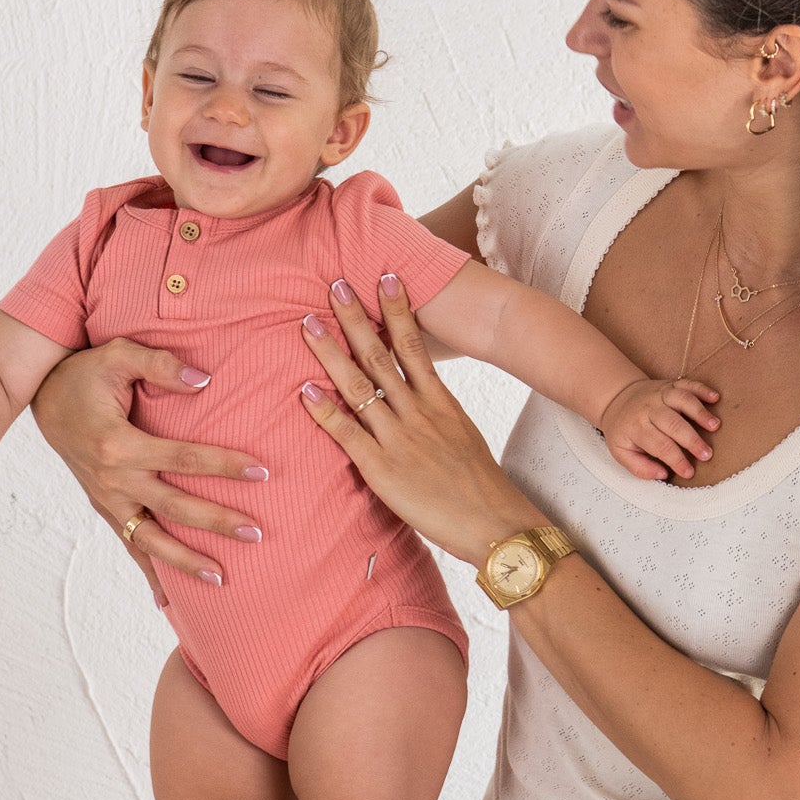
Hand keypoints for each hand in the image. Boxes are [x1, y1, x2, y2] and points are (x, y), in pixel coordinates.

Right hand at [27, 340, 268, 595]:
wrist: (43, 400)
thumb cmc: (84, 375)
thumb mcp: (117, 355)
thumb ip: (160, 364)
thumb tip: (204, 381)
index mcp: (119, 444)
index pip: (184, 459)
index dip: (224, 464)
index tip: (261, 472)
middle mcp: (113, 481)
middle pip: (174, 508)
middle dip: (216, 523)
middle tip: (257, 533)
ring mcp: (107, 501)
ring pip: (150, 541)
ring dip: (186, 562)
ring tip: (222, 579)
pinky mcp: (105, 510)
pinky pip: (129, 547)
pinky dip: (149, 574)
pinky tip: (167, 602)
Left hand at [298, 274, 544, 567]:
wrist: (495, 523)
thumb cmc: (480, 486)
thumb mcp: (463, 436)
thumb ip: (438, 414)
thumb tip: (422, 397)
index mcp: (440, 402)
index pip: (414, 345)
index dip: (397, 310)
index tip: (385, 277)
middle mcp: (418, 413)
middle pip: (381, 356)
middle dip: (355, 318)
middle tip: (334, 284)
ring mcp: (399, 439)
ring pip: (359, 387)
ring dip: (331, 353)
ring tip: (308, 324)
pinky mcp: (382, 470)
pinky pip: (347, 435)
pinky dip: (324, 411)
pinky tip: (304, 389)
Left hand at [597, 377, 720, 481]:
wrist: (616, 399)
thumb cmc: (623, 429)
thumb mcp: (620, 452)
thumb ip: (639, 467)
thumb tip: (662, 474)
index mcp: (636, 427)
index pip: (660, 446)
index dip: (676, 460)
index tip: (689, 472)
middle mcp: (649, 409)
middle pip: (673, 424)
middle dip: (692, 440)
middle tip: (707, 454)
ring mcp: (661, 394)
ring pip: (682, 400)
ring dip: (700, 412)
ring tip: (715, 426)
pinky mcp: (670, 385)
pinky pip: (687, 384)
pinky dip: (702, 389)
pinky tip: (715, 398)